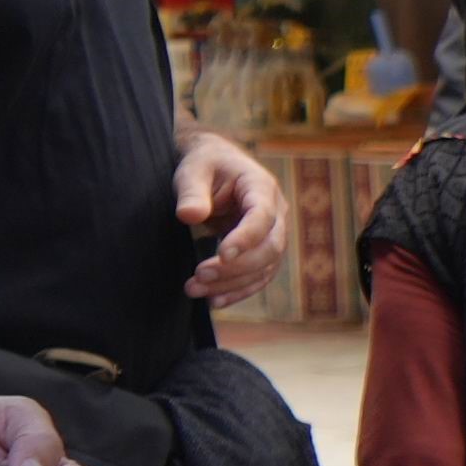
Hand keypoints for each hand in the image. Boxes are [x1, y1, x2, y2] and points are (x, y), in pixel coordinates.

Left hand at [172, 129, 293, 306]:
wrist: (213, 166)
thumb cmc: (204, 164)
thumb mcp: (192, 170)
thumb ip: (191, 192)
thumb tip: (189, 216)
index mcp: (262, 187)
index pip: (262, 217)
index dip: (246, 238)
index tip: (221, 255)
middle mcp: (276, 212)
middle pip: (271, 248)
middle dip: (237, 267)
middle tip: (199, 275)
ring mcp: (273, 233)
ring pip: (265, 267)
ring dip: (233, 284)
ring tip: (194, 289)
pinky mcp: (262, 250)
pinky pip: (258, 276)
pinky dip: (238, 290)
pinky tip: (214, 300)